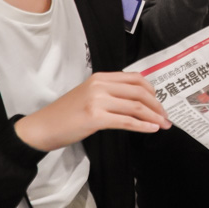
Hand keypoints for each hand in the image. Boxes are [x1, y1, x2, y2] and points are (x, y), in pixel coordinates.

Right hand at [14, 72, 170, 152]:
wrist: (42, 127)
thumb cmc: (66, 114)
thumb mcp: (89, 95)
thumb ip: (111, 93)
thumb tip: (138, 101)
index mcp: (101, 77)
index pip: (135, 79)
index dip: (152, 91)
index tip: (159, 102)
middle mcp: (101, 85)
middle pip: (140, 92)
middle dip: (157, 105)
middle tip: (166, 117)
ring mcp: (98, 100)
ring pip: (136, 107)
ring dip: (154, 117)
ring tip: (164, 125)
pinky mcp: (95, 117)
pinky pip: (126, 121)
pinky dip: (142, 126)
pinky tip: (152, 129)